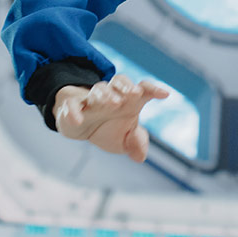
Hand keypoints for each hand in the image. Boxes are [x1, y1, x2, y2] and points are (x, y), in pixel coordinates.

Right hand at [53, 73, 171, 162]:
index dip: (153, 90)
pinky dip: (74, 110)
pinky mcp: (72, 106)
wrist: (81, 128)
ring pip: (99, 89)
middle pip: (120, 81)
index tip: (164, 95)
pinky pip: (72, 104)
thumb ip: (136, 143)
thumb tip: (141, 155)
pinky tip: (78, 120)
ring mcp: (92, 99)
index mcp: (129, 101)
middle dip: (128, 87)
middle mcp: (112, 95)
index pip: (143, 90)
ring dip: (106, 95)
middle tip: (135, 94)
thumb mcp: (124, 140)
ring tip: (115, 103)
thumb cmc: (108, 129)